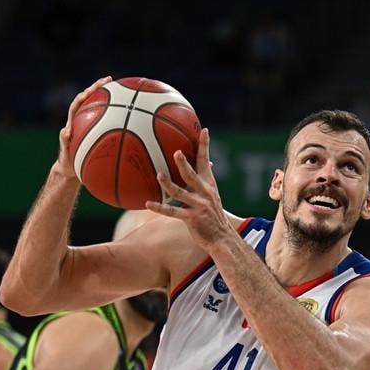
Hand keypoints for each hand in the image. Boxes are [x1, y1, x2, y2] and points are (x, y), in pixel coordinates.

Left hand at [54, 76, 112, 180]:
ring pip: (100, 109)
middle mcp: (81, 121)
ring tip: (122, 90)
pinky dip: (117, 117)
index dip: (84, 95)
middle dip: (98, 88)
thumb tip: (65, 131)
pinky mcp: (97, 133)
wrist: (71, 171)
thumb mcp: (65, 155)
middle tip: (110, 79)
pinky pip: (108, 122)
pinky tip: (129, 116)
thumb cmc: (68, 163)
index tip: (91, 89)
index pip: (77, 104)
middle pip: (89, 99)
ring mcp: (90, 127)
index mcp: (72, 123)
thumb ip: (64, 143)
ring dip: (110, 99)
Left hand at [145, 128, 229, 247]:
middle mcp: (205, 193)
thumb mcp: (212, 195)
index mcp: (209, 185)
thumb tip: (206, 163)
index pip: (206, 161)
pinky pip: (172, 212)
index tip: (204, 131)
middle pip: (192, 175)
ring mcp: (199, 206)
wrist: (222, 238)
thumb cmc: (213, 215)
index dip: (205, 146)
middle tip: (176, 152)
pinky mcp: (192, 218)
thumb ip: (203, 181)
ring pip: (180, 193)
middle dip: (184, 164)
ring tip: (159, 175)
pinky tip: (147, 203)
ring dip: (168, 184)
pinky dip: (159, 208)